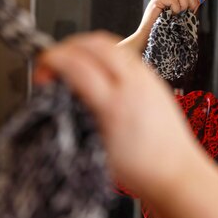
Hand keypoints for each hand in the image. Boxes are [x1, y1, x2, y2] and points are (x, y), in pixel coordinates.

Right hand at [35, 32, 202, 194]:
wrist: (176, 173)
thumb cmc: (139, 170)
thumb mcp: (95, 150)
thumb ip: (74, 120)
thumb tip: (55, 98)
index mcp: (115, 106)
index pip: (77, 65)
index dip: (52, 62)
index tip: (41, 72)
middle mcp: (134, 86)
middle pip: (94, 43)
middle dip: (66, 46)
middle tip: (53, 63)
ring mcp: (147, 79)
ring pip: (111, 43)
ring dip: (85, 46)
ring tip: (71, 64)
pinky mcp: (154, 79)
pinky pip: (124, 53)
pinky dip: (103, 53)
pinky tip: (95, 70)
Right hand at [134, 0, 204, 39]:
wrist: (152, 37)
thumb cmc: (167, 28)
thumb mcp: (184, 14)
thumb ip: (192, 5)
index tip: (201, 1)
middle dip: (192, 0)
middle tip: (190, 11)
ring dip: (184, 4)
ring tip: (179, 14)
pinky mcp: (156, 1)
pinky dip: (175, 8)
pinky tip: (172, 14)